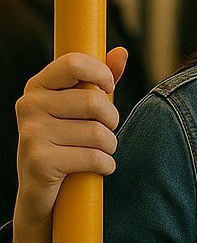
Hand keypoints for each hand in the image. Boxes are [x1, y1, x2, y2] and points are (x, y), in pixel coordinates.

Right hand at [12, 49, 127, 242]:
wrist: (41, 191)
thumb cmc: (67, 142)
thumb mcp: (81, 110)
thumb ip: (100, 81)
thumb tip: (121, 52)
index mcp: (38, 86)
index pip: (74, 63)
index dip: (101, 74)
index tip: (109, 89)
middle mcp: (29, 105)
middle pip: (94, 102)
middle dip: (112, 121)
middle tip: (106, 132)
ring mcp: (31, 133)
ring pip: (98, 133)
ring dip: (110, 147)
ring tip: (99, 152)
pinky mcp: (40, 160)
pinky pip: (94, 158)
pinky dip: (105, 166)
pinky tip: (97, 168)